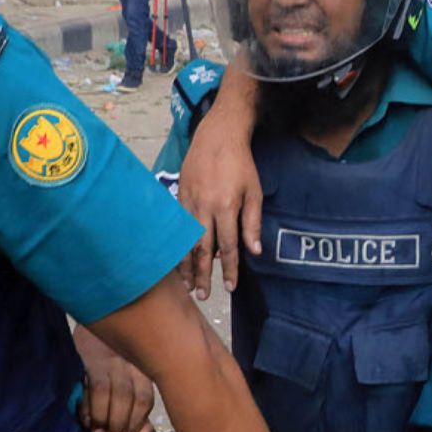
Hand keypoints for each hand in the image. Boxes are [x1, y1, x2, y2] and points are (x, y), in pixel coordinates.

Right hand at [73, 325, 156, 431]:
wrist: (90, 317)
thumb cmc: (108, 357)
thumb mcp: (126, 381)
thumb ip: (136, 413)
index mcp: (142, 366)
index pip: (145, 399)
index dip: (138, 422)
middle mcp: (129, 361)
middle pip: (132, 398)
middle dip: (122, 424)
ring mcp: (109, 358)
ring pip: (114, 393)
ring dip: (107, 419)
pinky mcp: (88, 357)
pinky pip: (94, 387)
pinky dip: (91, 409)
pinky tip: (87, 420)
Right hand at [178, 126, 262, 297]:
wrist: (217, 136)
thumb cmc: (240, 164)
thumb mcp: (254, 191)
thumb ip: (252, 222)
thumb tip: (254, 251)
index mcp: (225, 207)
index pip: (228, 246)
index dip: (230, 269)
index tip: (230, 287)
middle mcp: (203, 207)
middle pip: (202, 249)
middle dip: (203, 275)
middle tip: (203, 296)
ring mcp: (188, 202)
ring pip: (185, 240)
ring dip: (186, 265)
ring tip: (187, 285)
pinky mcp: (178, 196)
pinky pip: (176, 227)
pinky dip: (176, 245)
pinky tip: (176, 259)